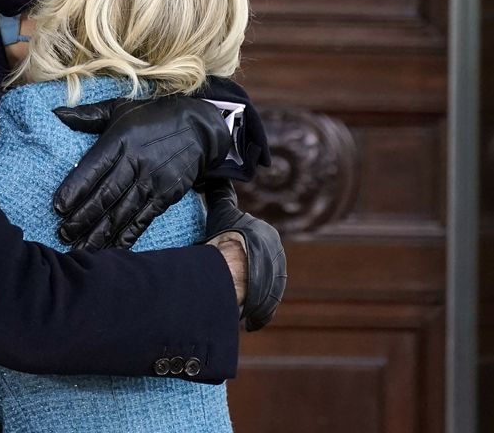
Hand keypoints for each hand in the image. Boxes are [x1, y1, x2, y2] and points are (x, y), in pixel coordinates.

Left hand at [52, 96, 231, 249]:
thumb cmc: (152, 117)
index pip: (94, 167)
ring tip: (81, 248)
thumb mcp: (120, 108)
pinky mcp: (166, 195)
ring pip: (123, 211)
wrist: (199, 128)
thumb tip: (56, 113)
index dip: (76, 188)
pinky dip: (127, 236)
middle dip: (83, 217)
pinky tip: (112, 248)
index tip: (58, 207)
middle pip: (106, 194)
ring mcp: (153, 181)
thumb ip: (88, 115)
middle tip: (63, 234)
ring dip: (101, 232)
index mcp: (121, 140)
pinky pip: (143, 219)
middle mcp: (136, 162)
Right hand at [200, 179, 286, 331]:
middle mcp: (277, 260)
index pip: (254, 241)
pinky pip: (259, 310)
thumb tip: (216, 177)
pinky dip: (250, 314)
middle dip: (243, 270)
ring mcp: (275, 283)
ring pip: (258, 288)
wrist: (232, 269)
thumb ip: (220, 194)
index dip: (237, 246)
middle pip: (257, 265)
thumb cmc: (228, 238)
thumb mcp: (222, 212)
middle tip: (222, 273)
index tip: (223, 252)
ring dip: (245, 292)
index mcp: (270, 237)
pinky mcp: (269, 304)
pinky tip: (237, 315)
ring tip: (226, 293)